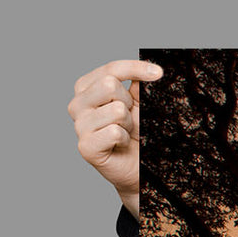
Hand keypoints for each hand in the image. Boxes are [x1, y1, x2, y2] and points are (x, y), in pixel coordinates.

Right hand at [69, 59, 162, 219]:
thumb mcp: (140, 105)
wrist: (139, 168)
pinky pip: (114, 131)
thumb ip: (138, 85)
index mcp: (87, 88)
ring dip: (129, 123)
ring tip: (126, 133)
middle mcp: (77, 104)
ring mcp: (79, 126)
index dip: (136, 68)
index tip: (159, 73)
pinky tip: (121, 145)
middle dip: (129, 103)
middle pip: (109, 84)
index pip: (111, 69)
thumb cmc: (138, 134)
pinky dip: (125, 139)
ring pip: (116, 109)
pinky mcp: (86, 146)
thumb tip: (149, 68)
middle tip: (130, 119)